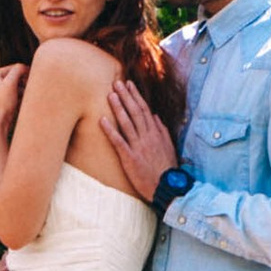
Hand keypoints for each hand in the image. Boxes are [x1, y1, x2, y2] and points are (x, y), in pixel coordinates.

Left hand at [0, 63, 26, 141]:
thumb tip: (25, 66)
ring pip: (19, 84)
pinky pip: (18, 93)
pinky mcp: (7, 98)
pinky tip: (24, 101)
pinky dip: (22, 96)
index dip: (26, 72)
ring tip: (27, 95)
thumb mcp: (11, 83)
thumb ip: (18, 70)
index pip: (16, 67)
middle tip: (30, 87)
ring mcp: (2, 89)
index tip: (31, 80)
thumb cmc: (3, 102)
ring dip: (25, 89)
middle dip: (25, 81)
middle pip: (18, 75)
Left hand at [99, 74, 180, 199]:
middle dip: (126, 96)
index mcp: (155, 133)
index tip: (129, 84)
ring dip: (118, 107)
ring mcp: (138, 146)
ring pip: (127, 123)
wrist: (167, 187)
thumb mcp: (168, 146)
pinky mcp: (130, 158)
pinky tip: (102, 120)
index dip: (135, 96)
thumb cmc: (166, 168)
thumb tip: (155, 116)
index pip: (144, 109)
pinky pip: (119, 141)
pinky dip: (110, 130)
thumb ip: (162, 130)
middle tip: (116, 83)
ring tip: (110, 95)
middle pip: (135, 112)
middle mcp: (147, 136)